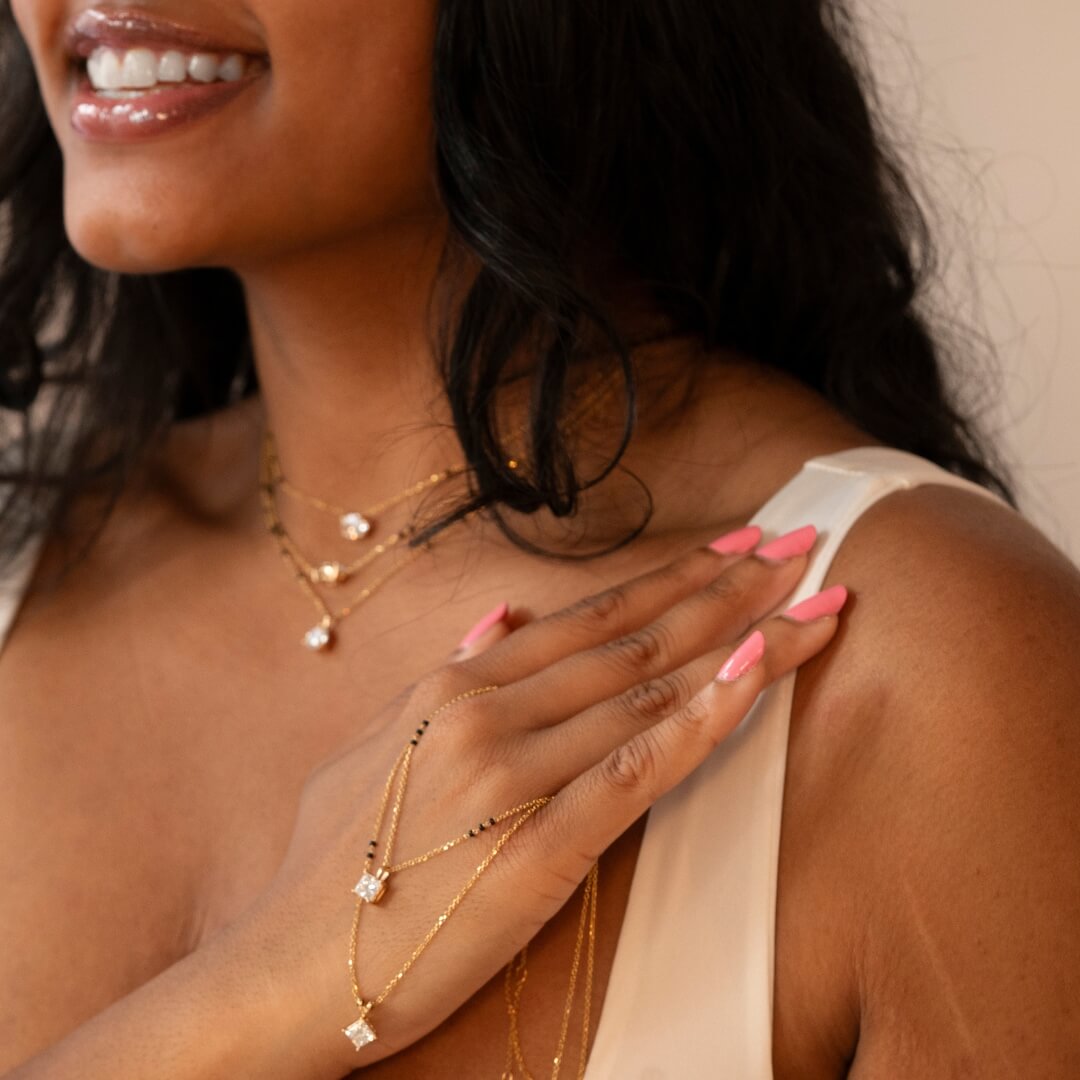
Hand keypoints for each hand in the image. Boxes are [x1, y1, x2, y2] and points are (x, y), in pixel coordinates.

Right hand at [243, 529, 844, 1073]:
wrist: (287, 970)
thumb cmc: (331, 862)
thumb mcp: (375, 746)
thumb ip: (445, 677)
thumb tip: (504, 621)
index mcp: (453, 684)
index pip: (589, 616)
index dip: (672, 576)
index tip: (736, 544)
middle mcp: (486, 711)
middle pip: (634, 638)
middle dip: (728, 589)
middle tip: (804, 545)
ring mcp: (511, 775)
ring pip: (649, 692)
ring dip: (743, 644)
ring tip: (816, 606)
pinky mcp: (535, 849)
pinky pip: (634, 772)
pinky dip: (700, 722)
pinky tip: (755, 682)